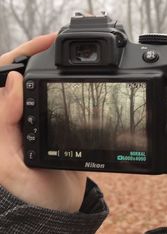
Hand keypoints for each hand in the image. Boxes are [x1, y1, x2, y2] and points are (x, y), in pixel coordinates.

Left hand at [0, 34, 86, 212]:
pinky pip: (53, 99)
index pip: (2, 77)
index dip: (21, 56)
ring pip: (39, 86)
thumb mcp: (11, 164)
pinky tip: (73, 81)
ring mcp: (33, 121)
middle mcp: (14, 118)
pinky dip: (63, 86)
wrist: (59, 210)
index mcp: (1, 122)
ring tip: (67, 55)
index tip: (45, 43)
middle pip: (22, 76)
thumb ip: (5, 123)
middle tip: (58, 43)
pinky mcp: (50, 126)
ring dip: (51, 69)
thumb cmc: (32, 195)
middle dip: (37, 56)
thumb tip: (12, 82)